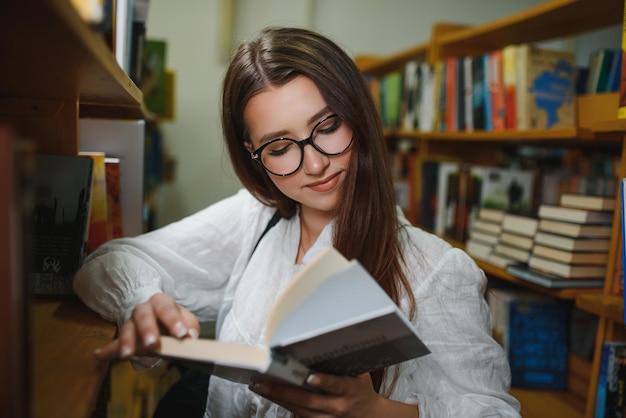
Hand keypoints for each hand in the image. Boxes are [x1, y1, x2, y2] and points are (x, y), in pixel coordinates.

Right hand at [93, 293, 199, 360]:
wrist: (156, 315)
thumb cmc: (173, 318)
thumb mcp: (186, 320)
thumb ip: (190, 327)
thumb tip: (190, 337)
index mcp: (161, 302)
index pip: (166, 308)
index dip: (173, 320)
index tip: (181, 333)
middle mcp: (144, 309)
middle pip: (143, 316)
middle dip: (147, 330)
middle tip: (153, 344)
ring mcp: (131, 321)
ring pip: (127, 328)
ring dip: (126, 341)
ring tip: (127, 355)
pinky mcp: (125, 335)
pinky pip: (114, 342)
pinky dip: (107, 350)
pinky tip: (98, 356)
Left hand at [250, 372, 418, 417]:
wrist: (371, 416)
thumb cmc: (361, 389)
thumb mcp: (359, 374)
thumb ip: (343, 362)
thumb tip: (323, 340)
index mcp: (351, 389)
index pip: (336, 385)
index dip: (323, 381)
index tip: (310, 377)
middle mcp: (339, 407)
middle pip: (308, 400)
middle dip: (283, 391)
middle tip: (263, 382)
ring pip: (299, 410)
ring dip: (278, 398)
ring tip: (260, 386)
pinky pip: (299, 415)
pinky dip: (284, 404)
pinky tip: (271, 395)